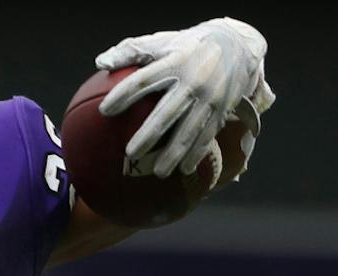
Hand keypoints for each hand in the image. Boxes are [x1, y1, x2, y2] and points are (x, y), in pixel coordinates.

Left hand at [97, 18, 273, 178]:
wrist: (237, 46)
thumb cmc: (188, 46)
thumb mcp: (163, 41)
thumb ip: (131, 51)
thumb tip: (100, 63)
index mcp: (174, 62)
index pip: (144, 80)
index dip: (123, 94)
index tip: (104, 111)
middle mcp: (192, 81)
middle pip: (167, 112)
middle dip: (149, 134)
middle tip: (130, 153)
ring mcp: (209, 99)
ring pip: (189, 130)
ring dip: (173, 153)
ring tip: (158, 173)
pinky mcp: (221, 111)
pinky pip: (207, 136)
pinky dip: (196, 154)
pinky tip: (184, 170)